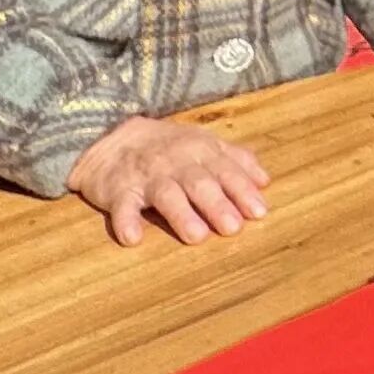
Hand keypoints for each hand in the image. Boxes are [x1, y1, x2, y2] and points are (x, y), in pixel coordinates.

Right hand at [63, 112, 272, 247]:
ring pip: (166, 195)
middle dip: (217, 204)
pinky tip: (133, 237)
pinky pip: (121, 206)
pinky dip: (125, 221)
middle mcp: (176, 163)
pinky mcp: (118, 191)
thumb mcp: (203, 143)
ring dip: (181, 215)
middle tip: (233, 228)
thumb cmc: (166, 147)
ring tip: (196, 236)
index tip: (259, 212)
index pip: (226, 171)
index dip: (242, 191)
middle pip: (199, 183)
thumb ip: (235, 160)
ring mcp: (146, 177)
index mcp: (200, 151)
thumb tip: (265, 181)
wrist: (109, 136)